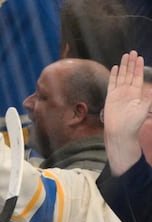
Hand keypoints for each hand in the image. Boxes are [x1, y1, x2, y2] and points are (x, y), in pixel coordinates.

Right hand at [104, 51, 148, 174]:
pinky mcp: (110, 97)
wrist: (121, 131)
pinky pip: (112, 84)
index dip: (139, 67)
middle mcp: (128, 91)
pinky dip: (114, 75)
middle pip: (130, 74)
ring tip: (125, 56)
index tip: (140, 57)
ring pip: (121, 76)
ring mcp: (118, 93)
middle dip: (132, 63)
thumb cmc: (133, 122)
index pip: (138, 77)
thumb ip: (148, 98)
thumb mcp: (144, 108)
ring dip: (124, 66)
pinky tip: (115, 68)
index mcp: (136, 93)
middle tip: (133, 52)